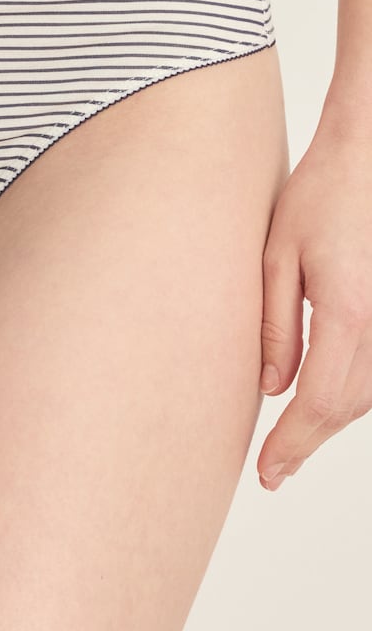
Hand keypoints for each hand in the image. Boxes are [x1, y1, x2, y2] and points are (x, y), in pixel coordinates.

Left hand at [257, 121, 371, 489]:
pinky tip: (323, 403)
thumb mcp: (277, 256)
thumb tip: (271, 387)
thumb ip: (274, 325)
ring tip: (289, 443)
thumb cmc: (319, 196)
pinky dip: (350, 396)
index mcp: (347, 312)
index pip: (318, 402)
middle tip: (273, 471)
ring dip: (330, 421)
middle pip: (346, 407)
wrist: (365, 157)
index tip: (268, 473)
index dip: (292, 444)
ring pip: (367, 395)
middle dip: (308, 442)